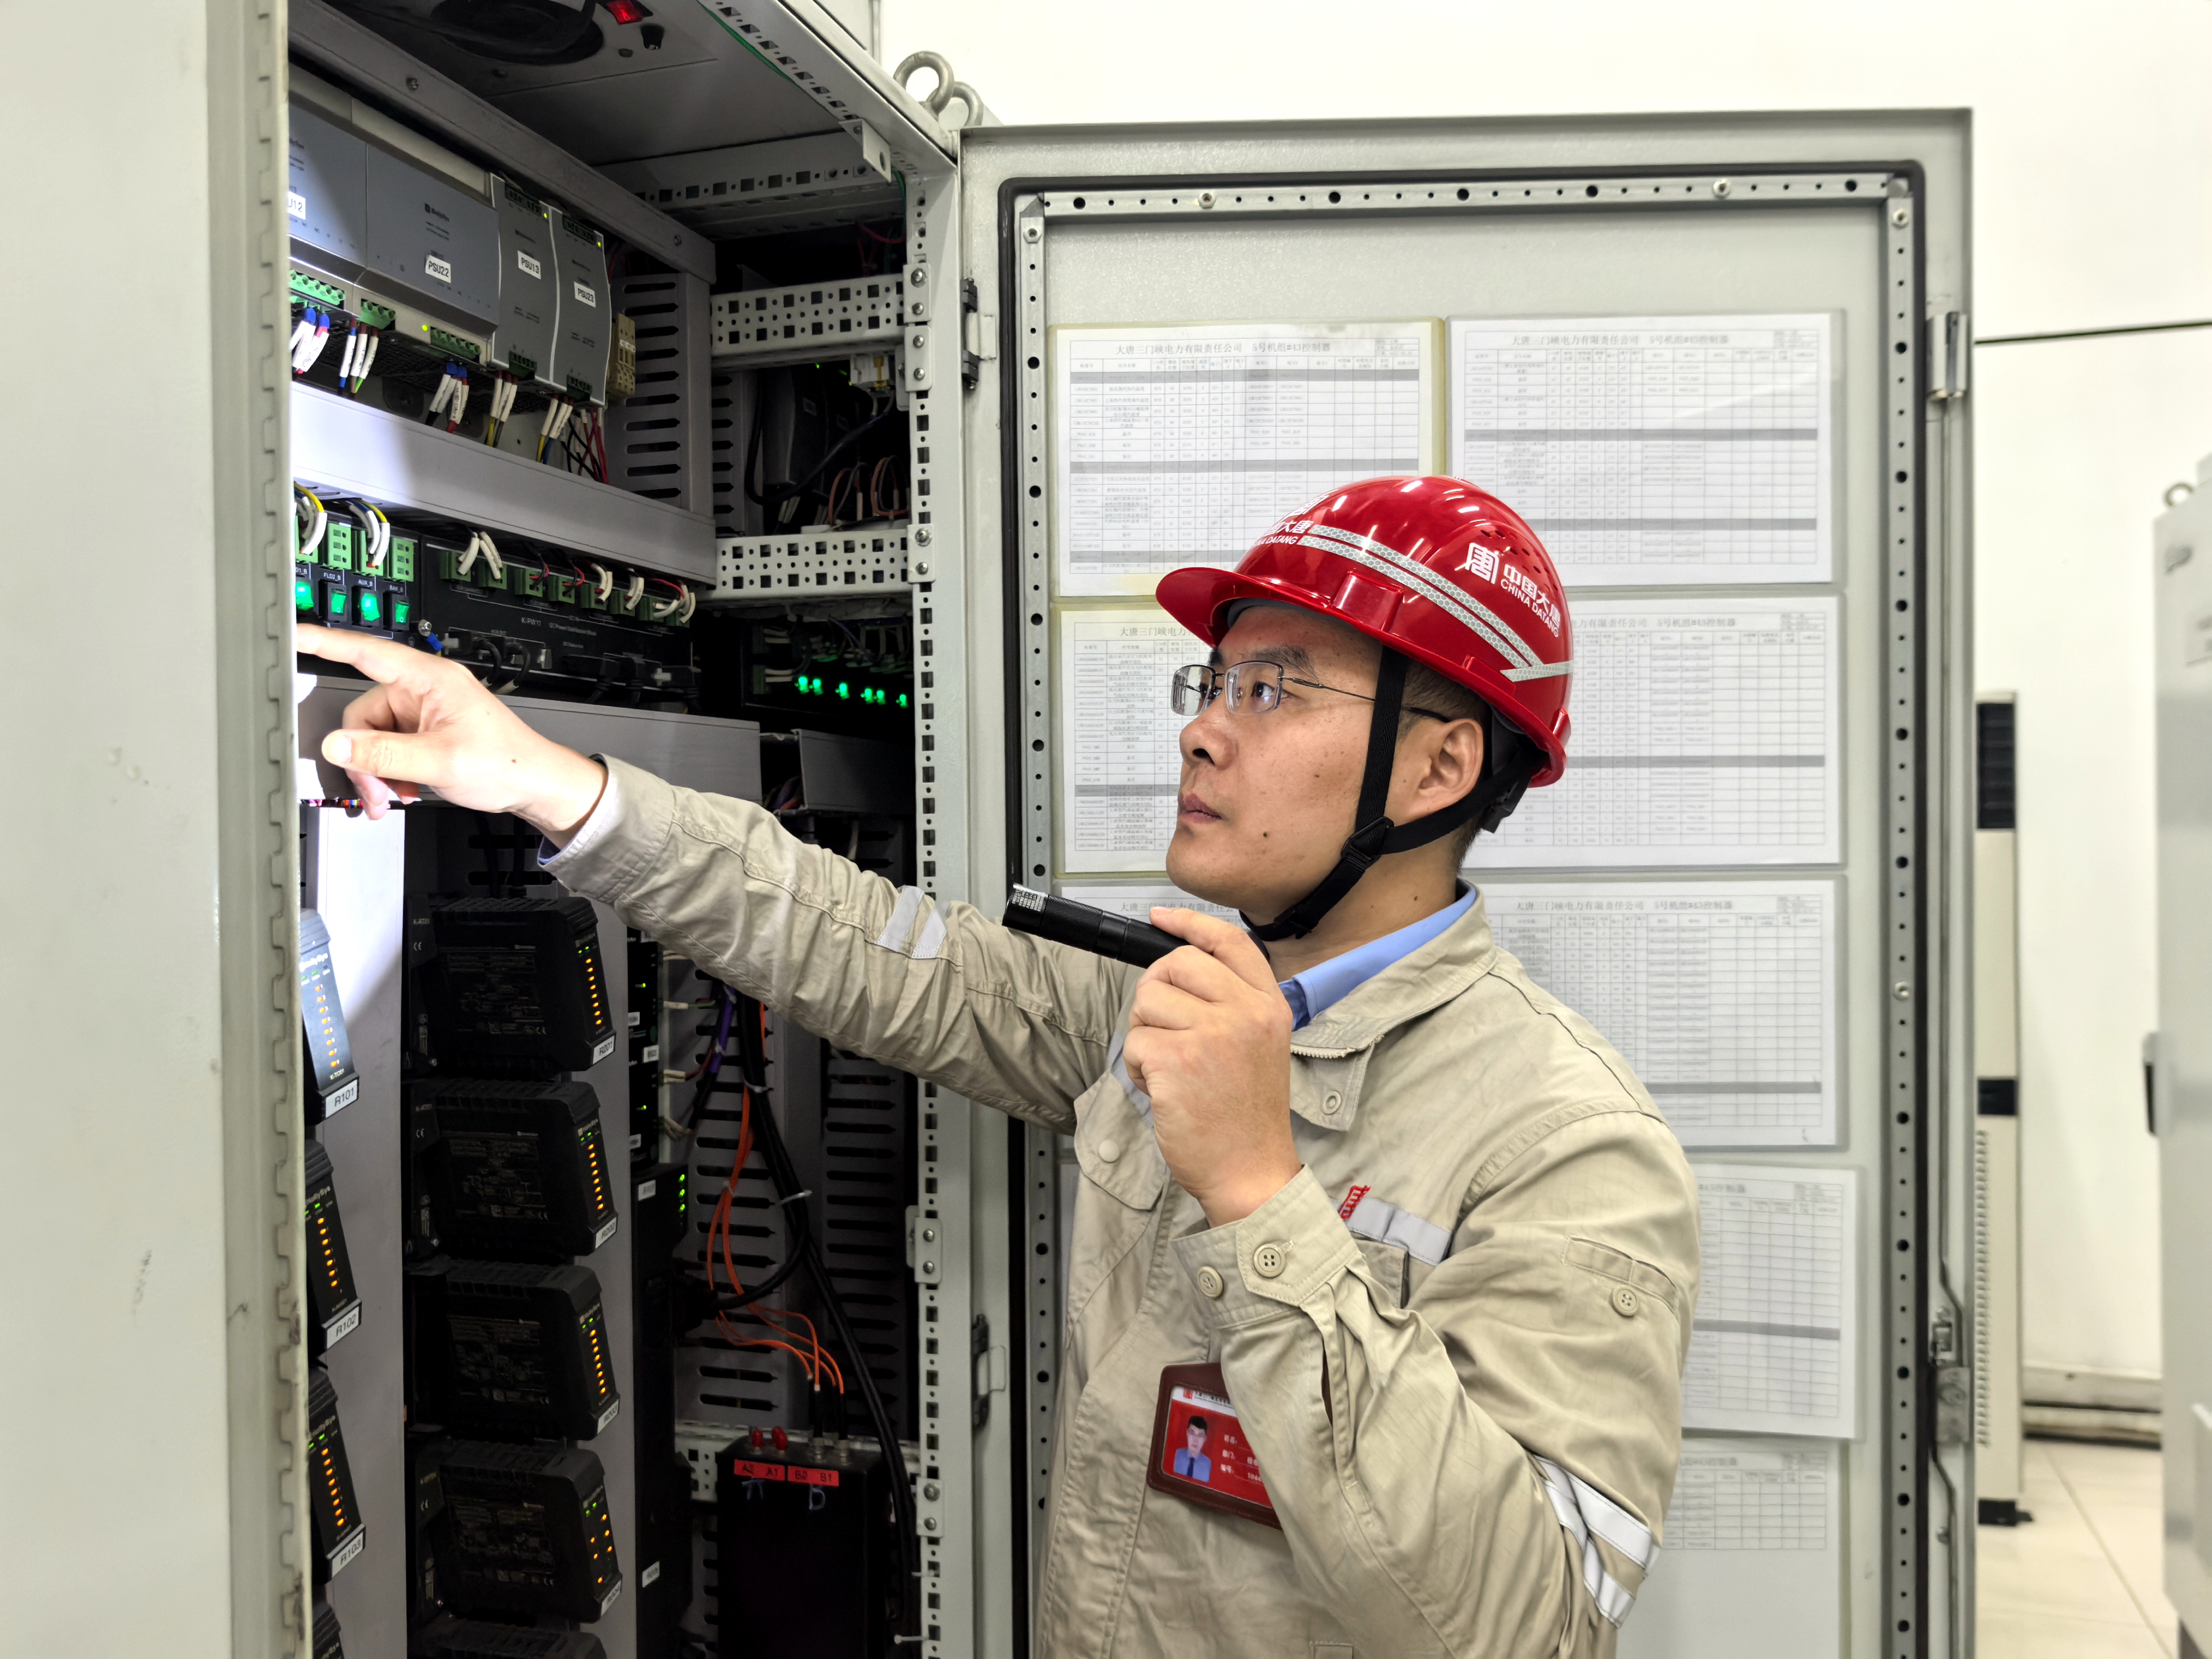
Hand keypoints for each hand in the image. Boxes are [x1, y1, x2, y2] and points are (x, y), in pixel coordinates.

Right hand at [299, 623, 607, 836]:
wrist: (535, 785)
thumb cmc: (507, 762)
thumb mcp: (439, 761)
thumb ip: (384, 754)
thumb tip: (337, 746)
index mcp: (428, 679)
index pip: (365, 652)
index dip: (324, 642)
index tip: (292, 635)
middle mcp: (421, 690)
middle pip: (360, 716)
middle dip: (363, 758)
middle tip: (377, 791)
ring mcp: (421, 713)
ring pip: (369, 739)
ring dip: (375, 773)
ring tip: (394, 797)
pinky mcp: (422, 733)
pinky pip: (385, 750)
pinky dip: (387, 775)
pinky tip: (402, 792)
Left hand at [1122, 909, 1301, 1227]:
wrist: (1251, 1172)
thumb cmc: (1247, 1117)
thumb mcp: (1260, 1046)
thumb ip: (1232, 1004)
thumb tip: (1178, 969)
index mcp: (1268, 1006)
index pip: (1228, 942)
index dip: (1189, 923)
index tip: (1160, 918)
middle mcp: (1244, 1013)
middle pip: (1176, 964)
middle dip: (1156, 993)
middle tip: (1165, 1030)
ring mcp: (1211, 1034)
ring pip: (1148, 1002)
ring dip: (1147, 1036)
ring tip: (1171, 1069)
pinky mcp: (1177, 1059)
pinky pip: (1135, 1040)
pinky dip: (1140, 1067)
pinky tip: (1163, 1090)